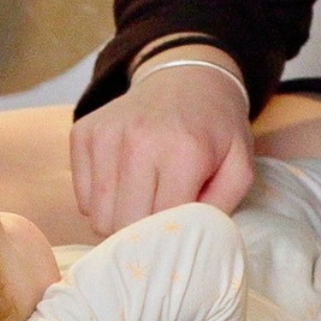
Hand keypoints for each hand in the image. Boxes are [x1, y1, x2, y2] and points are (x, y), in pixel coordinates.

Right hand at [70, 51, 252, 235]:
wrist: (185, 78)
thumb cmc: (214, 130)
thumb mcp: (239, 167)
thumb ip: (220, 210)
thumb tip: (185, 242)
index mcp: (183, 152)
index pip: (159, 226)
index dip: (169, 238)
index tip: (178, 232)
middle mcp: (138, 140)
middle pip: (122, 225)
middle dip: (140, 233)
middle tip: (158, 217)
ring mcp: (104, 134)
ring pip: (96, 216)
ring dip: (118, 217)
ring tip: (142, 198)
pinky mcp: (82, 133)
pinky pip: (81, 197)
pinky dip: (101, 199)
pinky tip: (124, 181)